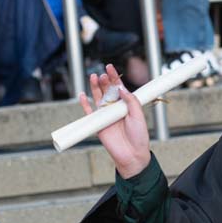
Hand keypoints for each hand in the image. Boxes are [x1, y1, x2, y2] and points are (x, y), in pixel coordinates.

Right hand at [82, 64, 150, 178]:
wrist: (132, 154)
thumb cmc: (139, 136)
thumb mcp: (138, 115)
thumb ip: (131, 101)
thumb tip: (122, 88)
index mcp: (126, 105)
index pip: (119, 87)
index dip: (114, 77)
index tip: (110, 67)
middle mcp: (115, 108)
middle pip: (107, 90)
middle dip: (104, 81)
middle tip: (102, 74)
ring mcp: (105, 116)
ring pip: (97, 98)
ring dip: (94, 88)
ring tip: (93, 77)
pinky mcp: (98, 125)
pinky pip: (89, 113)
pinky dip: (85, 104)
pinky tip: (82, 95)